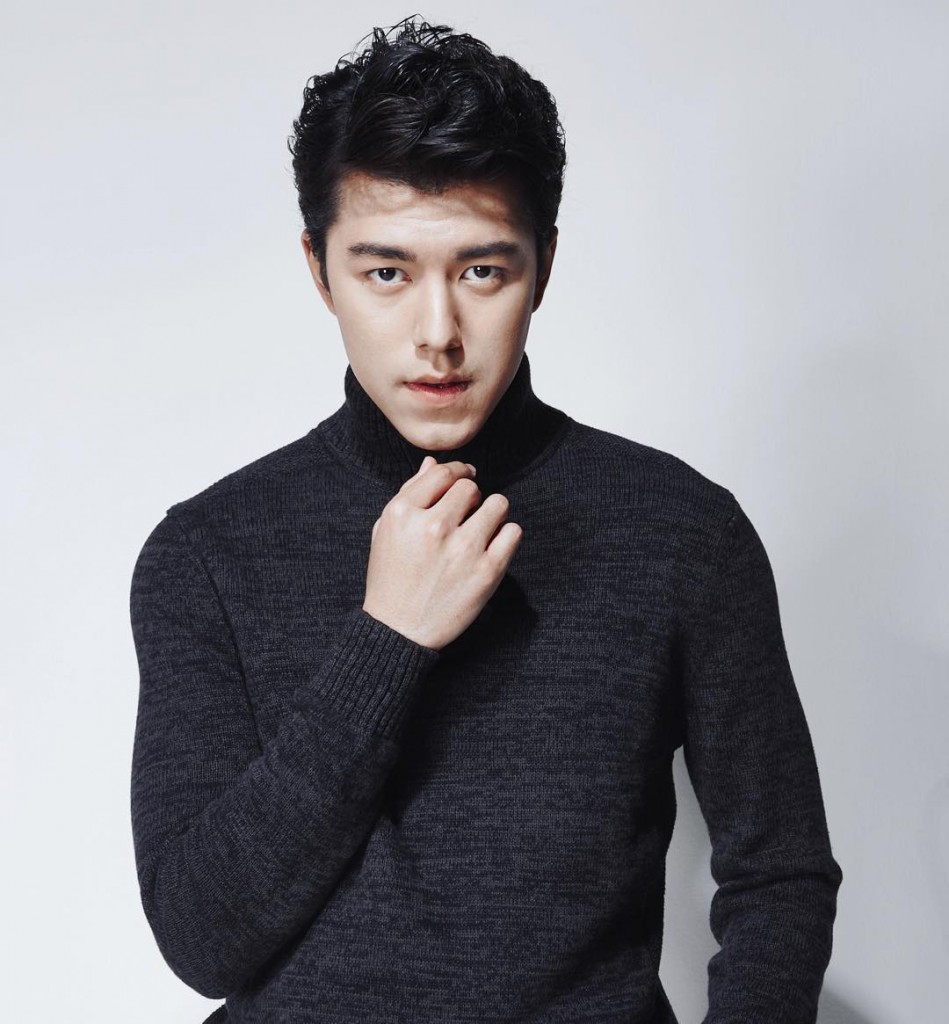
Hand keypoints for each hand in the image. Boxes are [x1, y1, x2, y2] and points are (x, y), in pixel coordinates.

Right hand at [362, 456, 522, 650]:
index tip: (466, 477)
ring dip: (492, 512)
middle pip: (471, 487)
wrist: (399, 632)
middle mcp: (433, 526)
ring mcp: (462, 549)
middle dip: (472, 496)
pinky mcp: (487, 571)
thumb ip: (409, 494)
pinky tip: (492, 546)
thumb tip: (433, 463)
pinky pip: (513, 531)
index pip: (443, 473)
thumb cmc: (390, 579)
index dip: (458, 471)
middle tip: (467, 514)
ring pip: (498, 504)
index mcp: (403, 513)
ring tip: (482, 529)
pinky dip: (506, 536)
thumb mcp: (386, 532)